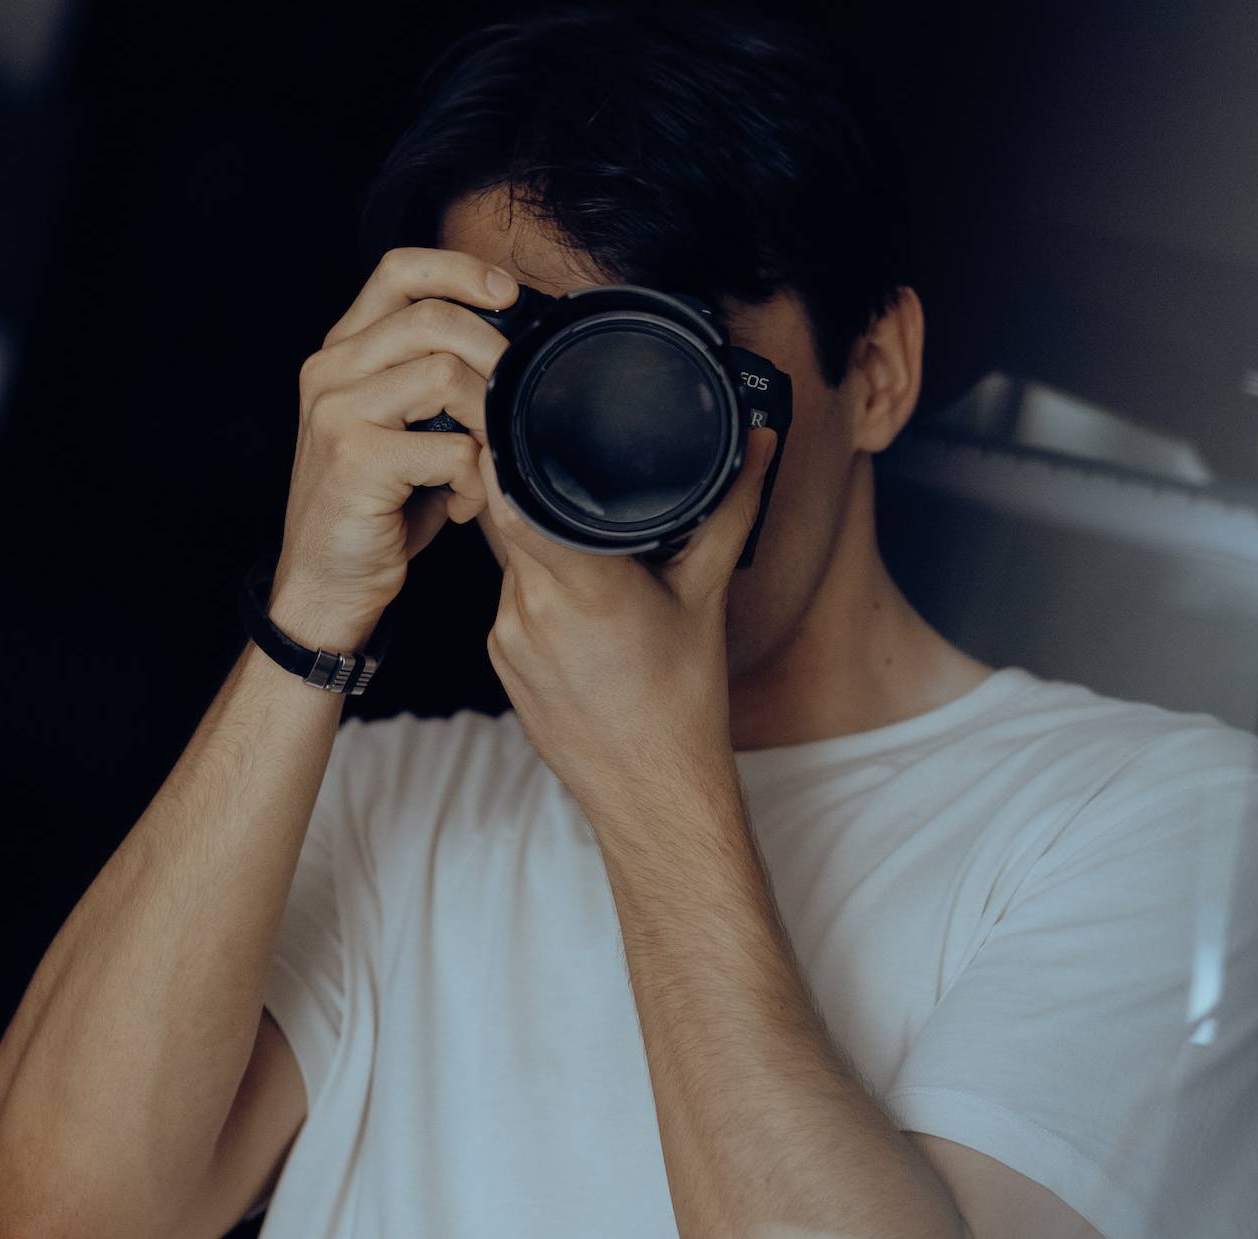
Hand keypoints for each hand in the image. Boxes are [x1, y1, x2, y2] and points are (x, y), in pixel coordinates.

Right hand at [271, 248, 519, 646]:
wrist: (326, 586)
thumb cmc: (377, 511)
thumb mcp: (402, 431)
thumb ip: (435, 383)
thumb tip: (512, 350)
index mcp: (341, 354)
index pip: (398, 270)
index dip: (460, 270)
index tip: (508, 295)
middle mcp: (329, 372)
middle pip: (433, 317)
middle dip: (494, 353)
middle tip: (517, 396)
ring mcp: (336, 412)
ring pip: (445, 375)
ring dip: (485, 420)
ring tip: (484, 464)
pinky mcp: (354, 459)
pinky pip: (449, 446)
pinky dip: (473, 478)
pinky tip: (464, 505)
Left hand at [480, 425, 779, 822]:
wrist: (650, 791)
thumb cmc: (683, 701)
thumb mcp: (706, 595)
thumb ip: (728, 511)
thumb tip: (758, 446)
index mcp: (584, 585)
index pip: (511, 497)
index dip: (505, 455)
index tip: (521, 428)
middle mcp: (532, 608)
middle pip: (512, 519)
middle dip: (544, 501)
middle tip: (584, 496)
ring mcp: (507, 636)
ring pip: (512, 560)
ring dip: (545, 551)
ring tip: (595, 567)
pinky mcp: (499, 659)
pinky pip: (511, 601)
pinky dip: (540, 593)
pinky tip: (579, 614)